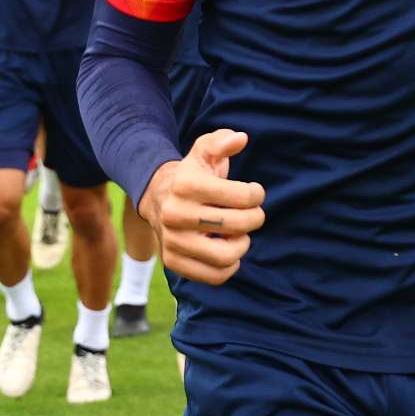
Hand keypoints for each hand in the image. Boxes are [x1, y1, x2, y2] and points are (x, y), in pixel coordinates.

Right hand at [149, 128, 263, 285]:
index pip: (242, 197)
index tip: (254, 193)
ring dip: (242, 245)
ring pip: (226, 256)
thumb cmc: (192, 175)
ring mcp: (172, 240)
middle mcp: (175, 214)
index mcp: (186, 185)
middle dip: (255, 219)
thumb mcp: (203, 151)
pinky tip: (227, 249)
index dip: (256, 195)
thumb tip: (240, 139)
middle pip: (237, 225)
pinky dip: (229, 267)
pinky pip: (213, 276)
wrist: (157, 198)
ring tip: (239, 234)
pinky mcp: (172, 262)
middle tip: (252, 215)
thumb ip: (222, 141)